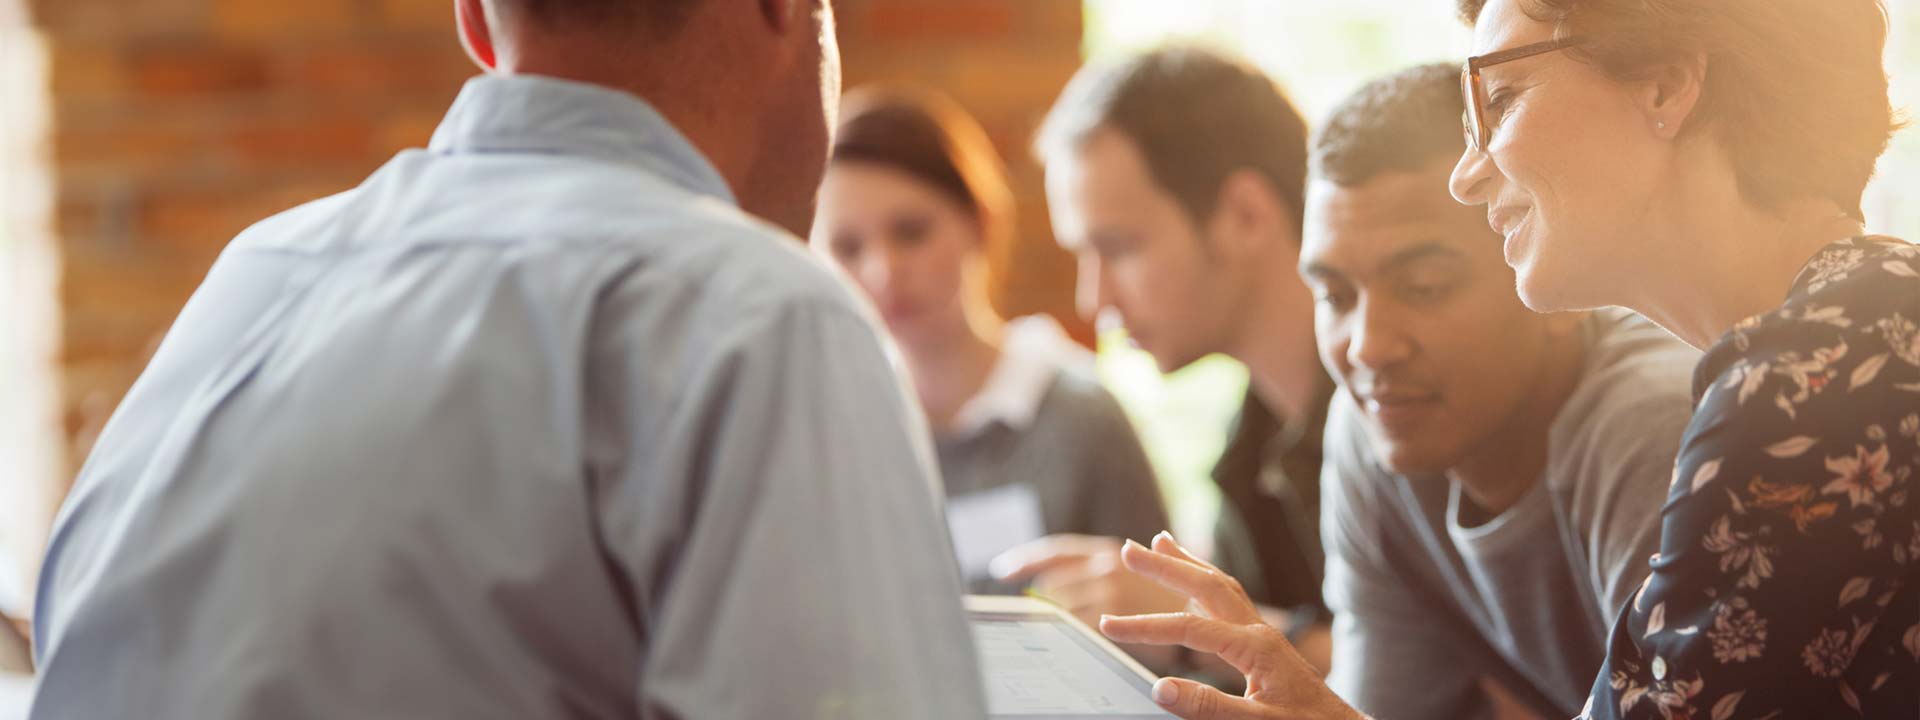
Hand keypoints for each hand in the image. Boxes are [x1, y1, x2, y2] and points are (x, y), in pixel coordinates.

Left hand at [990, 534, 1191, 626]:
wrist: (1211, 612)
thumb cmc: (1176, 596)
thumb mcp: (1140, 572)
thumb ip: (1108, 567)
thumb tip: (1067, 572)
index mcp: (1108, 552)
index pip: (1054, 551)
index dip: (1024, 559)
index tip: (1002, 570)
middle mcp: (1104, 565)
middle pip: (1052, 585)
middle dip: (1043, 601)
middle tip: (1034, 615)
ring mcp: (1107, 591)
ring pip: (1061, 607)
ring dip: (1056, 619)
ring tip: (1060, 630)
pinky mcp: (1111, 616)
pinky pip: (1075, 627)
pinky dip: (1071, 632)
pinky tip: (1079, 639)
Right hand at [1098, 532, 1363, 719]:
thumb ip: (1208, 706)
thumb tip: (1161, 687)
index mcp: (1254, 646)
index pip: (1188, 628)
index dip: (1145, 627)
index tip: (1109, 628)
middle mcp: (1258, 631)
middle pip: (1205, 585)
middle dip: (1164, 566)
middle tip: (1127, 549)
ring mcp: (1263, 634)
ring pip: (1220, 585)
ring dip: (1188, 563)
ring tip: (1161, 541)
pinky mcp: (1265, 644)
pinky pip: (1231, 599)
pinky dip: (1207, 581)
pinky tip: (1195, 582)